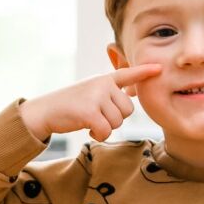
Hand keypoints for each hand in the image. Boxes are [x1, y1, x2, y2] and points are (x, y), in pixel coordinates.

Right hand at [19, 64, 161, 143]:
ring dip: (105, 128)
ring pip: (118, 122)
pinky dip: (99, 135)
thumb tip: (131, 96)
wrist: (44, 112)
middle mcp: (102, 84)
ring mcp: (96, 96)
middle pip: (127, 110)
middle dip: (115, 119)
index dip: (144, 72)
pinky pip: (106, 130)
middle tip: (97, 116)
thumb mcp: (90, 92)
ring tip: (90, 121)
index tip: (159, 68)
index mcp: (103, 79)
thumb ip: (110, 93)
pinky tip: (88, 130)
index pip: (127, 74)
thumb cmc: (69, 106)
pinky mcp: (89, 111)